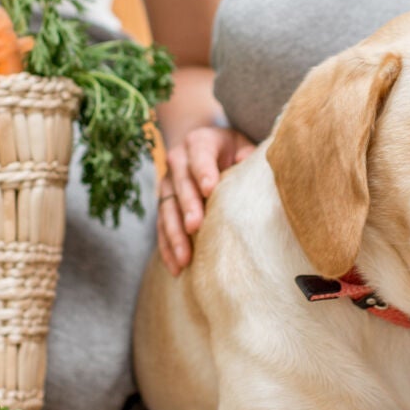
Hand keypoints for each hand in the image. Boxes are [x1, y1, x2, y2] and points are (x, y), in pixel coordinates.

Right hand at [157, 125, 253, 274]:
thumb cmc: (228, 149)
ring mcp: (166, 184)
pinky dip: (167, 247)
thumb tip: (248, 164)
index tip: (209, 189)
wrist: (198, 146)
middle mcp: (177, 161)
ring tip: (184, 258)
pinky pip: (161, 227)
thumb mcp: (240, 143)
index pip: (200, 156)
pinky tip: (176, 267)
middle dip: (187, 207)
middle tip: (194, 226)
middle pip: (181, 186)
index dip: (204, 171)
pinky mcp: (163, 204)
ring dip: (174, 235)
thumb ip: (246, 153)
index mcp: (198, 142)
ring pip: (167, 210)